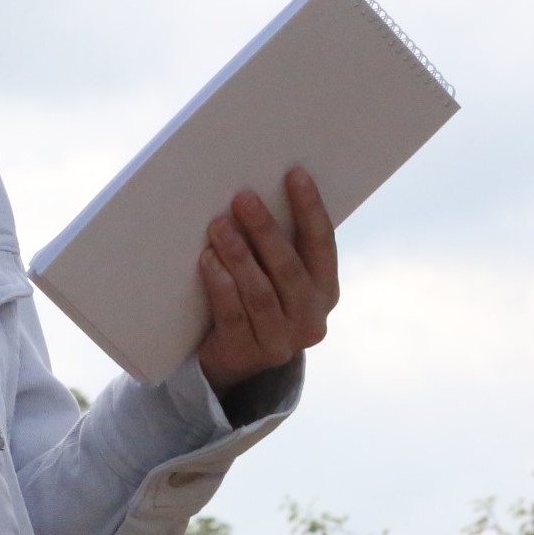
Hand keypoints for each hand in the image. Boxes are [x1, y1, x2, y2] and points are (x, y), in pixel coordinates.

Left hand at [195, 168, 337, 393]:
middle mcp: (311, 317)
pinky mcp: (248, 353)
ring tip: (218, 226)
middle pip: (289, 268)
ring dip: (238, 255)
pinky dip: (220, 284)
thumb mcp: (275, 275)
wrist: (234, 360)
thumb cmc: (256, 298)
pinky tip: (208, 260)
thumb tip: (254, 191)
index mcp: (325, 290)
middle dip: (265, 230)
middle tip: (243, 198)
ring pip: (260, 292)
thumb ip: (277, 244)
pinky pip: (234, 314)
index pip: (322, 244)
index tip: (294, 174)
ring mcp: (281, 340)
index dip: (310, 208)